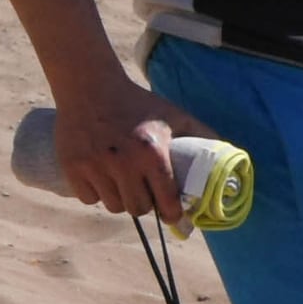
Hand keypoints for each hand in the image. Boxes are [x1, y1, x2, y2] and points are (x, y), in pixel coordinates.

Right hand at [48, 67, 189, 219]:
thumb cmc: (137, 103)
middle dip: (147, 205)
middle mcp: (123, 163)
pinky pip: (89, 198)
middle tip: (147, 195)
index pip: (166, 201)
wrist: (89, 87)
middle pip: (139, 208)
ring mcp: (94, 166)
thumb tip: (231, 155)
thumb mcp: (174, 115)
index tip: (174, 216)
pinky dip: (97, 194)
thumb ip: (202, 135)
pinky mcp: (71, 167)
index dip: (172, 214)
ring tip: (125, 186)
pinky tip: (103, 180)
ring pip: (114, 206)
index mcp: (152, 153)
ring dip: (122, 200)